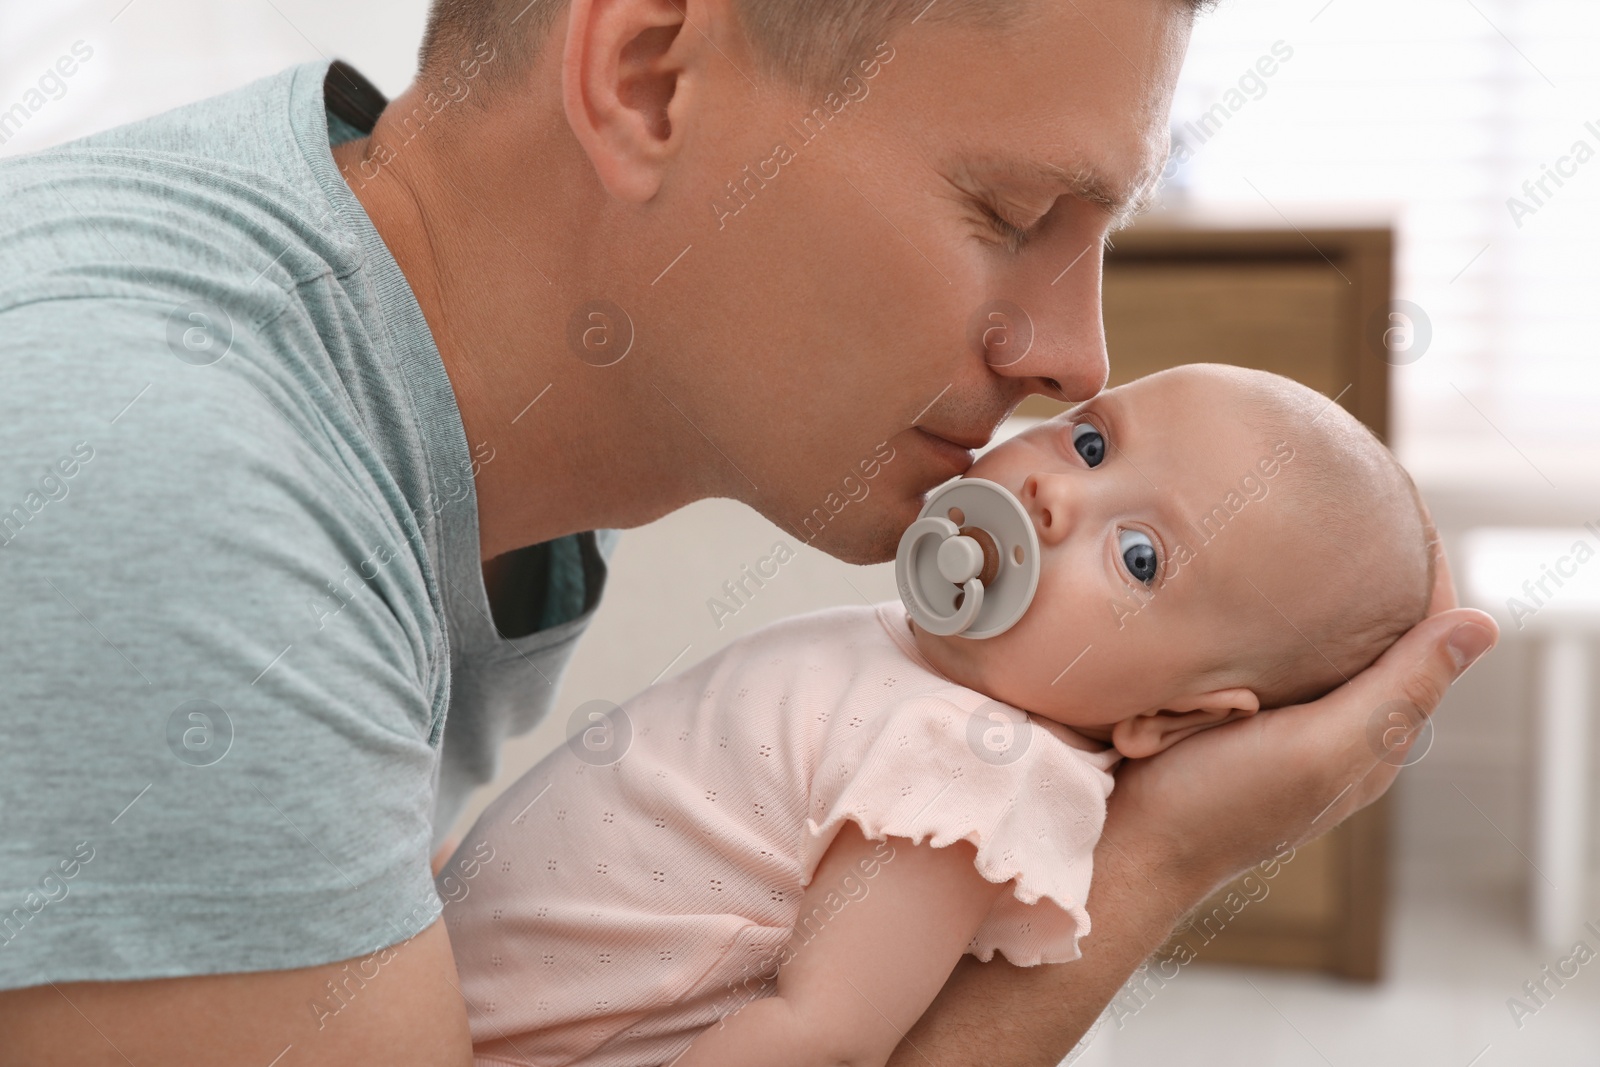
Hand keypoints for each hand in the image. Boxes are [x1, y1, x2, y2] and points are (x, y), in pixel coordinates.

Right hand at [1100, 536, 1496, 900]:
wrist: (1120, 846)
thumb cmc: (1218, 806)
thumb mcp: (1320, 748)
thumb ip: (1397, 692)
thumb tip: (1484, 625)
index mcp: (1369, 742)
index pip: (1426, 647)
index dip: (1427, 583)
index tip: (1403, 517)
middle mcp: (1328, 732)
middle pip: (1371, 642)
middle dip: (1367, 580)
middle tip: (1344, 506)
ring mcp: (1271, 725)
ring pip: (1309, 644)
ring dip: (1306, 595)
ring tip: (1293, 530)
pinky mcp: (1218, 715)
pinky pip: (1251, 652)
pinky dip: (1254, 616)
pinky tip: (1235, 584)